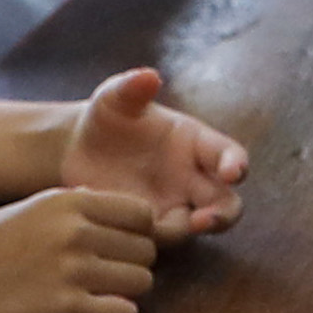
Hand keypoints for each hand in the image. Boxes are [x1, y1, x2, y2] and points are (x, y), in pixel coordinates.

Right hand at [0, 188, 162, 312]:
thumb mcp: (21, 213)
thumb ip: (66, 209)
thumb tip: (105, 203)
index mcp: (65, 201)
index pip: (141, 214)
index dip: (134, 236)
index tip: (113, 253)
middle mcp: (74, 229)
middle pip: (146, 251)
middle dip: (129, 269)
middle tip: (98, 285)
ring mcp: (71, 269)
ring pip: (141, 282)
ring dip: (121, 296)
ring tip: (89, 302)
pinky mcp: (64, 310)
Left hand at [53, 66, 247, 234]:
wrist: (76, 148)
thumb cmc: (106, 117)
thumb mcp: (114, 99)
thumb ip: (131, 88)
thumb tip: (148, 76)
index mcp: (196, 142)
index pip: (229, 155)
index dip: (236, 164)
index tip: (233, 172)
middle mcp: (192, 178)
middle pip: (226, 202)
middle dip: (222, 214)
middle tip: (204, 220)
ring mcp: (172, 204)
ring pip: (194, 225)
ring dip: (183, 230)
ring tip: (156, 226)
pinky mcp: (148, 224)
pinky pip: (154, 236)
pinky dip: (141, 233)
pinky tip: (112, 218)